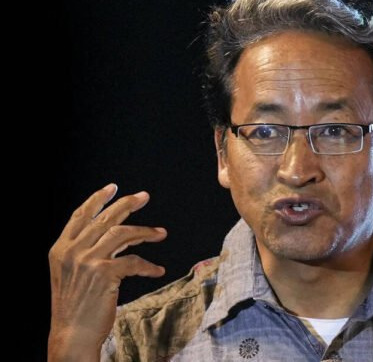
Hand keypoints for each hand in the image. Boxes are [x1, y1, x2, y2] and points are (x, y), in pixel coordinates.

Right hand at [48, 183, 166, 360]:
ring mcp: (88, 261)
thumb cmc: (75, 306)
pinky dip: (149, 266)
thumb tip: (118, 231)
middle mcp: (72, 251)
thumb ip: (86, 250)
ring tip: (161, 232)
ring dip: (145, 232)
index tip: (113, 187)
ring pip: (122, 233)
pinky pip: (135, 261)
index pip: (80, 215)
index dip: (98, 198)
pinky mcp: (105, 274)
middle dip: (127, 204)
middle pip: (105, 218)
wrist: (71, 335)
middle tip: (145, 196)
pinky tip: (157, 270)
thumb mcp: (71, 273)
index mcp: (61, 248)